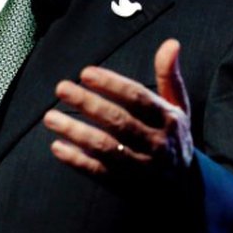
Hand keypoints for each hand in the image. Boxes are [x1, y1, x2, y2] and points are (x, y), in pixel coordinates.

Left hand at [43, 39, 192, 177]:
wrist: (182, 188)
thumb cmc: (173, 136)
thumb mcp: (178, 107)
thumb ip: (169, 75)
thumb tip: (171, 43)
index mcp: (168, 120)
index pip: (138, 98)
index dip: (112, 84)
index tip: (86, 73)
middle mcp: (156, 143)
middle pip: (119, 121)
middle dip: (88, 104)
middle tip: (62, 88)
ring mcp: (140, 166)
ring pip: (105, 148)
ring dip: (76, 132)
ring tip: (50, 117)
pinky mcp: (124, 184)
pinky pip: (98, 172)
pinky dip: (76, 160)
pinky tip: (57, 146)